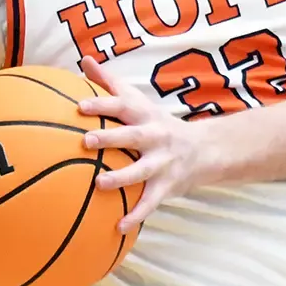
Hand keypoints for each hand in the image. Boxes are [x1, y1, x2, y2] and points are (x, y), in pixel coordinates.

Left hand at [76, 56, 213, 232]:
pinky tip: (118, 227)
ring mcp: (162, 162)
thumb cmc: (157, 123)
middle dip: (111, 137)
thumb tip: (83, 58)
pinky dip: (136, 215)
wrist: (205, 149)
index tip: (80, 106)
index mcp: (144, 115)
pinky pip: (150, 203)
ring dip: (121, 178)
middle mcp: (155, 136)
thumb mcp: (138, 100)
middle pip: (132, 135)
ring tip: (99, 184)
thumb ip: (109, 82)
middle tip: (87, 140)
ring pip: (141, 171)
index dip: (102, 105)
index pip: (122, 106)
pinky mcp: (167, 186)